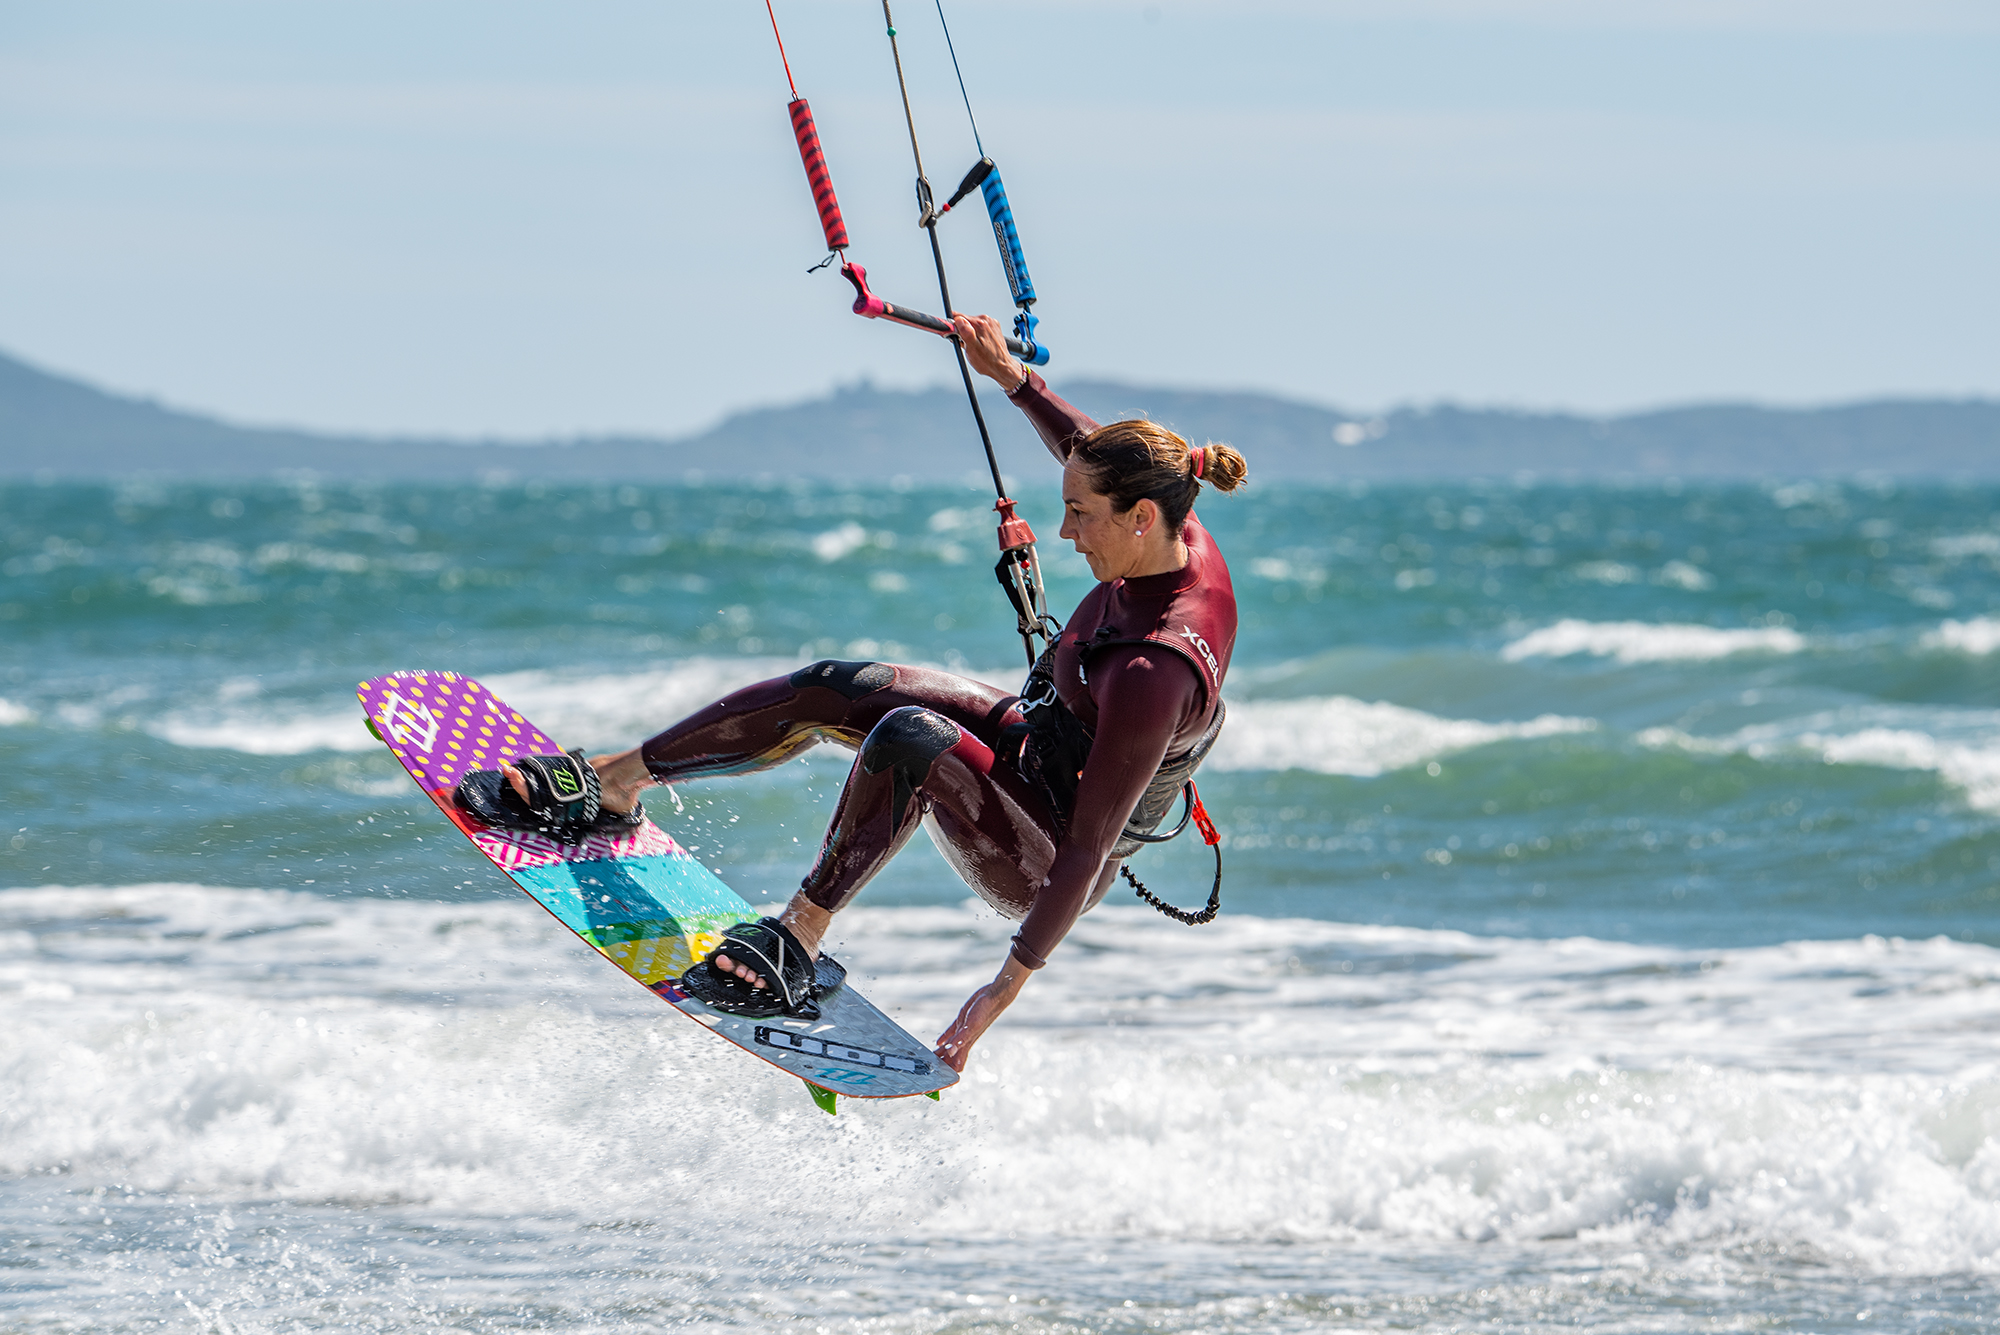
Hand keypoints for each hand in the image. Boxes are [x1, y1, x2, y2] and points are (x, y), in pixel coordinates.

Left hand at [934, 957, 1029, 1071]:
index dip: (948, 1071)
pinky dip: (944, 1039)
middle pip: (951, 1057)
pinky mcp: (963, 1021)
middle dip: (941, 1063)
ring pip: (951, 1046)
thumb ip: (961, 1039)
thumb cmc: (986, 1010)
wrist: (994, 996)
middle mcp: (965, 1039)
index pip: (957, 1064)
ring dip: (941, 1053)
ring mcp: (964, 1031)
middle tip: (929, 1068)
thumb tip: (951, 1053)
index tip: (937, 1076)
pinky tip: (938, 1043)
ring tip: (931, 1058)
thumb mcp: (972, 1025)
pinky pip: (951, 1033)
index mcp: (967, 1043)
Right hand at [950, 312, 1024, 389]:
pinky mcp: (993, 327)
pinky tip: (978, 344)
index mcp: (981, 324)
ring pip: (971, 324)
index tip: (951, 334)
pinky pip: (979, 327)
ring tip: (973, 346)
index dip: (952, 326)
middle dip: (961, 331)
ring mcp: (991, 323)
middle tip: (964, 344)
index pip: (958, 316)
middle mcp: (987, 321)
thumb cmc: (989, 361)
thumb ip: (965, 333)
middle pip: (965, 320)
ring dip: (968, 334)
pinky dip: (976, 334)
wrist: (1002, 367)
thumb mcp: (972, 349)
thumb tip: (958, 320)